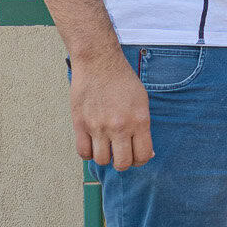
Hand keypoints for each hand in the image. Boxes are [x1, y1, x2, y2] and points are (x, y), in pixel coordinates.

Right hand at [71, 49, 154, 169]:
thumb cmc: (122, 81)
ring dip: (105, 157)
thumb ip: (144, 128)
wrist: (99, 63)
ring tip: (106, 147)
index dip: (140, 160)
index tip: (136, 156)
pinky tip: (92, 144)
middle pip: (122, 164)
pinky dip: (88, 153)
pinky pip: (83, 152)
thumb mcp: (142, 102)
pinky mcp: (80, 124)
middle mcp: (119, 126)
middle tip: (120, 155)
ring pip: (102, 160)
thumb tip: (146, 154)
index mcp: (139, 121)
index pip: (142, 156)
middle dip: (123, 163)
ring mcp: (98, 126)